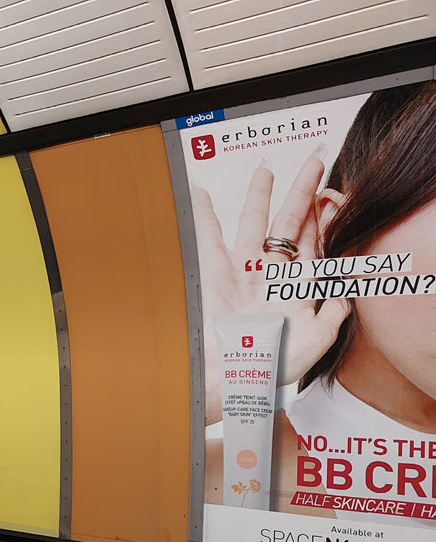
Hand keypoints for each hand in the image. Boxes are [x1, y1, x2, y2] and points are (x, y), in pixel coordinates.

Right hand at [193, 153, 350, 424]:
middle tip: (314, 162)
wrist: (230, 375)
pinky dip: (203, 215)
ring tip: (265, 169)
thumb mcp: (317, 341)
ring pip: (255, 225)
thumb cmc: (271, 364)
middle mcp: (270, 277)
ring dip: (261, 196)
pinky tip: (200, 194)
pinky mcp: (215, 274)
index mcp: (296, 290)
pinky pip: (209, 238)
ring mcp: (242, 274)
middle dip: (302, 194)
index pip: (315, 245)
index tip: (336, 195)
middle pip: (290, 226)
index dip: (327, 220)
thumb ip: (334, 312)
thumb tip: (346, 288)